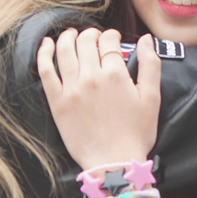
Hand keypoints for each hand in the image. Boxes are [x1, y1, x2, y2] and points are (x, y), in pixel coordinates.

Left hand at [36, 27, 160, 169]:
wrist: (114, 163)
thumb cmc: (136, 134)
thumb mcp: (152, 98)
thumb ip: (150, 65)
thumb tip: (145, 39)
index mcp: (115, 74)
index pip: (109, 42)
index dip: (111, 36)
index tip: (112, 39)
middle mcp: (91, 77)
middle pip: (86, 42)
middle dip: (91, 34)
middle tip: (94, 37)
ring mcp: (71, 89)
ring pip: (65, 50)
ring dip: (68, 37)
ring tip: (71, 34)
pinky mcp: (57, 102)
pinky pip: (46, 71)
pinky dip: (44, 53)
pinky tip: (46, 44)